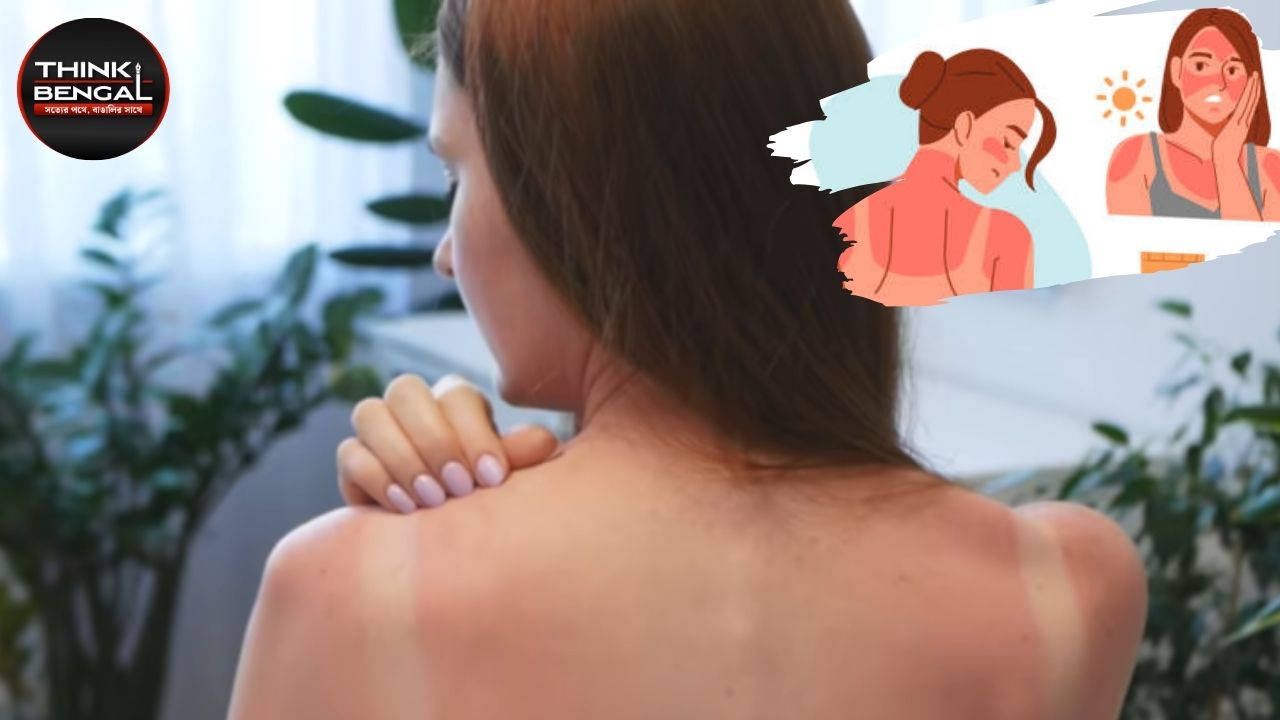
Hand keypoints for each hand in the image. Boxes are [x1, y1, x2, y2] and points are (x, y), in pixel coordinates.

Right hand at [337, 373, 559, 512]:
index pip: (454, 393)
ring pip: (369, 413)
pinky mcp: (353, 460)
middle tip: (458, 489)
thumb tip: (544, 441)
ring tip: (431, 501)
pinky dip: (376, 477)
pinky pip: (350, 453)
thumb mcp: (503, 479)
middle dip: (433, 440)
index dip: (472, 433)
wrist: (440, 542)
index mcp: (455, 402)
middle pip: (404, 389)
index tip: (491, 478)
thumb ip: (518, 458)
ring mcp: (378, 430)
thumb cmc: (481, 499)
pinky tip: (405, 507)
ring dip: (401, 457)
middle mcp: (412, 406)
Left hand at [1214, 72, 1261, 166]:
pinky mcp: (1237, 123)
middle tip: (1256, 74)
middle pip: (1252, 100)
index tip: (1252, 85)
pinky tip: (1249, 87)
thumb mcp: (1223, 139)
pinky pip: (1243, 106)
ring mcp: (1242, 122)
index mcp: (1242, 125)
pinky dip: (1247, 96)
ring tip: (1255, 75)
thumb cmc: (1222, 153)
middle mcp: (1244, 122)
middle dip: (1254, 87)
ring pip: (1250, 101)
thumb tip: (1219, 132)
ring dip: (1253, 87)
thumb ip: (1224, 133)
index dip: (1251, 95)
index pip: (1249, 107)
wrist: (1224, 161)